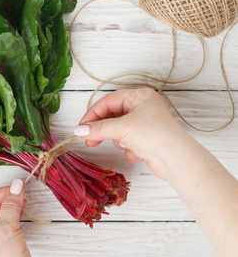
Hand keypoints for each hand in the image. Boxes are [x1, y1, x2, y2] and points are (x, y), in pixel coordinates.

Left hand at [0, 179, 45, 256]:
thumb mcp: (6, 229)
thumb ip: (10, 206)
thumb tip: (14, 186)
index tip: (12, 188)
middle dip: (5, 201)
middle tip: (19, 193)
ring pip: (1, 217)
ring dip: (12, 208)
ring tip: (23, 202)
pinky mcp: (8, 246)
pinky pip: (9, 225)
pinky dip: (16, 217)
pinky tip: (23, 213)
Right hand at [74, 88, 190, 179]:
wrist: (176, 160)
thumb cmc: (154, 135)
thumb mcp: (121, 128)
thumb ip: (98, 128)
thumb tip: (79, 130)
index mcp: (140, 96)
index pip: (108, 101)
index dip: (93, 114)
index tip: (81, 127)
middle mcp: (143, 107)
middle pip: (113, 116)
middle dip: (103, 130)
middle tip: (89, 140)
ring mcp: (146, 124)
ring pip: (119, 130)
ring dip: (120, 140)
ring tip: (126, 146)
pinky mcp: (147, 140)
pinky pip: (128, 142)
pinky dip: (130, 149)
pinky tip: (139, 153)